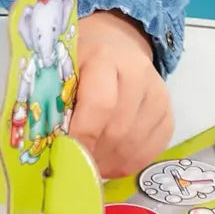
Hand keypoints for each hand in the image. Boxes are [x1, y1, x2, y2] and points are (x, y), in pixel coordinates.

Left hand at [69, 9, 172, 179]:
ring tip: (87, 165)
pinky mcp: (168, 114)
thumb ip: (53, 100)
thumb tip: (46, 143)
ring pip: (134, 144)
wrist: (115, 47)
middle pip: (117, 129)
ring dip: (108, 162)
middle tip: (73, 165)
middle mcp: (138, 74)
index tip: (64, 154)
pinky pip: (150, 151)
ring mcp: (158, 95)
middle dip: (93, 154)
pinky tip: (107, 163)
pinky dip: (126, 164)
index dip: (82, 135)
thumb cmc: (78, 62)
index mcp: (104, 57)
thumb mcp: (60, 69)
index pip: (99, 104)